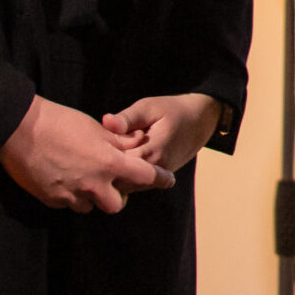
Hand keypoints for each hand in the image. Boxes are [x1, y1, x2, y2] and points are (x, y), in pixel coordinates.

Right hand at [0, 95, 172, 212]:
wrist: (18, 130)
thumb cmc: (61, 123)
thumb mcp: (97, 129)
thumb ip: (120, 142)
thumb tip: (138, 145)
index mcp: (108, 164)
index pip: (144, 177)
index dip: (159, 179)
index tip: (167, 181)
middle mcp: (91, 184)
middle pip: (117, 204)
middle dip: (118, 195)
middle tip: (114, 182)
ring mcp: (69, 194)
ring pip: (90, 207)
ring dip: (92, 197)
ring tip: (85, 178)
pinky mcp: (50, 199)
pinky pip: (69, 203)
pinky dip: (72, 195)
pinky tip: (66, 178)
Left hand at [102, 93, 222, 173]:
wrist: (201, 120)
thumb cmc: (172, 110)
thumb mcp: (149, 107)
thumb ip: (127, 118)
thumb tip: (106, 122)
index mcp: (151, 151)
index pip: (116, 167)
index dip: (100, 159)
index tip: (92, 146)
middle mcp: (155, 169)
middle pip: (118, 181)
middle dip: (104, 171)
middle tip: (94, 155)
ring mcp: (158, 176)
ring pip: (126, 187)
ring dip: (114, 176)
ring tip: (105, 158)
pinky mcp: (158, 178)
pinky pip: (135, 185)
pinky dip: (124, 177)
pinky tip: (119, 162)